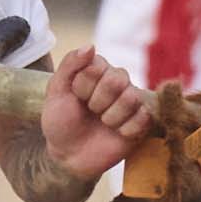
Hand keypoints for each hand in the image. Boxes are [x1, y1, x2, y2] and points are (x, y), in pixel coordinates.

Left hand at [38, 45, 155, 178]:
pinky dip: (126, 130)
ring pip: (131, 98)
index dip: (83, 87)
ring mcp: (132, 100)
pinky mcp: (143, 120)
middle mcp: (118, 80)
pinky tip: (117, 133)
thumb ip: (69, 65)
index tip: (76, 98)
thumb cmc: (60, 121)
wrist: (69, 155)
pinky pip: (144, 118)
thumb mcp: (56, 92)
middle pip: (117, 80)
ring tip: (103, 123)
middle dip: (97, 102)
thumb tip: (90, 46)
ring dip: (111, 117)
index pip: (97, 66)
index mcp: (97, 68)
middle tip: (90, 111)